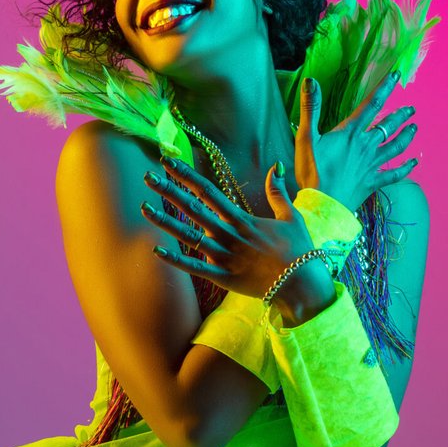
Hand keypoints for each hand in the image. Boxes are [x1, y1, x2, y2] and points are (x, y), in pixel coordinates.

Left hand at [140, 158, 332, 316]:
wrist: (303, 284)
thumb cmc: (299, 251)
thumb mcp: (292, 216)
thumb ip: (279, 192)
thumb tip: (276, 166)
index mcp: (243, 219)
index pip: (209, 191)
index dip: (187, 175)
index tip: (169, 162)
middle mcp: (230, 234)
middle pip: (194, 208)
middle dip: (169, 191)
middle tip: (148, 176)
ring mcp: (225, 256)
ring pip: (190, 237)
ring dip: (166, 222)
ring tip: (144, 208)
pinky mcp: (224, 277)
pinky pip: (196, 269)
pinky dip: (176, 261)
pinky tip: (156, 251)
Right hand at [294, 73, 418, 213]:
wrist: (322, 206)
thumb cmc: (312, 172)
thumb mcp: (306, 138)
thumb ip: (310, 108)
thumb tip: (310, 81)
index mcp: (351, 133)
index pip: (371, 104)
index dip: (384, 88)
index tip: (396, 75)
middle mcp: (366, 146)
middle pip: (388, 125)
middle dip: (401, 114)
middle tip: (412, 108)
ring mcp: (372, 165)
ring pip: (395, 146)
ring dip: (406, 136)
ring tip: (415, 127)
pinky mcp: (373, 182)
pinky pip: (394, 174)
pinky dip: (405, 168)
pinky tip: (414, 163)